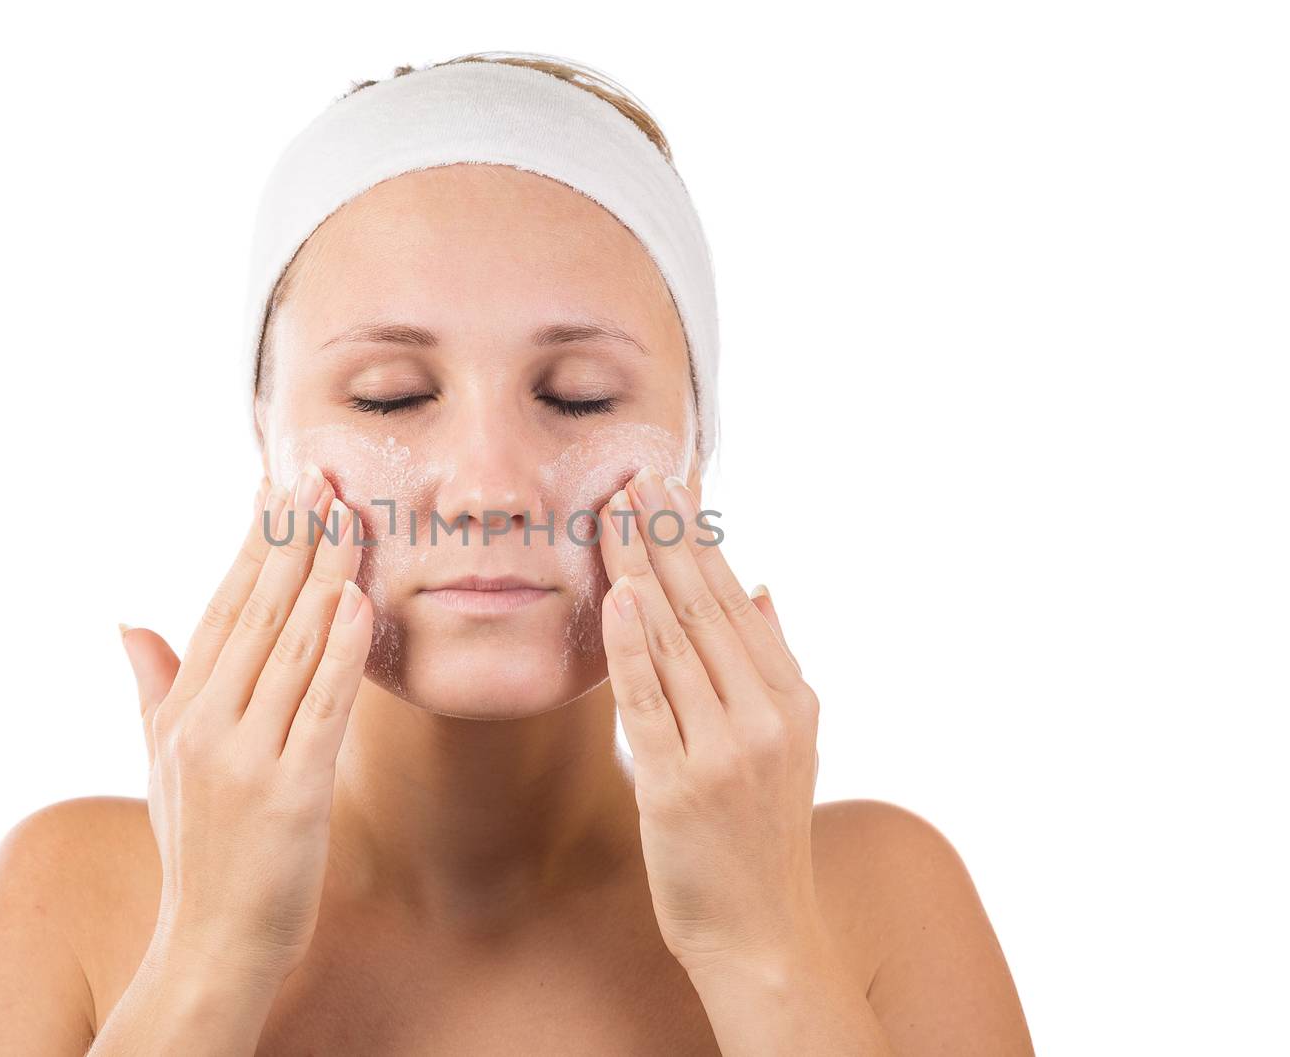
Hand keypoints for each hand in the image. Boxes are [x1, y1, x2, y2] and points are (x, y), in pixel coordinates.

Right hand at [119, 464, 372, 991]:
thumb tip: (129, 622)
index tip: (279, 486)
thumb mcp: (161, 765)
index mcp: (181, 713)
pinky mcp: (292, 793)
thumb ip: (153, 687)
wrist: (211, 946)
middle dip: (292, 538)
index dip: (253, 544)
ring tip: (349, 514)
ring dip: (323, 575)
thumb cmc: (199, 852)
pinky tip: (359, 601)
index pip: (222, 608)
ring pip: (292, 647)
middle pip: (257, 612)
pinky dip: (341, 651)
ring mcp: (247, 758)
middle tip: (322, 474)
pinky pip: (321, 707)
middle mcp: (206, 726)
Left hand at [597, 465, 827, 979]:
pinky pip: (651, 702)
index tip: (666, 484)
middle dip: (668, 535)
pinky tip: (617, 597)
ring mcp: (726, 751)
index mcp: (790, 698)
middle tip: (634, 473)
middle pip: (706, 607)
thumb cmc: (759, 836)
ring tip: (616, 512)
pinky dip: (633, 647)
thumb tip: (761, 588)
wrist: (762, 935)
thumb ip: (771, 663)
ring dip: (644, 570)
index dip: (697, 538)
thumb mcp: (788, 743)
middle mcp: (766, 716)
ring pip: (677, 642)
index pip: (734, 599)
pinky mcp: (681, 787)